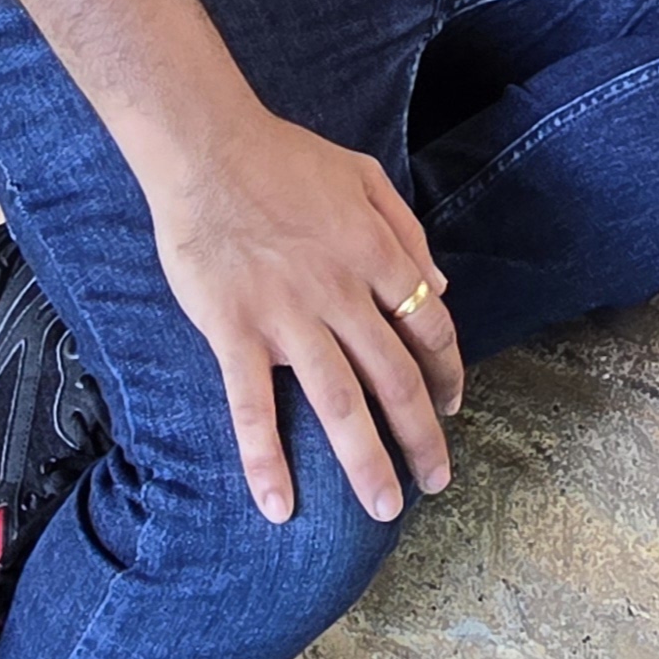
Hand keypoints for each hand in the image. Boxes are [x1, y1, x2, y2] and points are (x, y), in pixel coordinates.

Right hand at [141, 106, 465, 526]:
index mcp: (376, 253)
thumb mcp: (365, 177)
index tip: (451, 404)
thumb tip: (439, 287)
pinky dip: (265, 459)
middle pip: (395, 378)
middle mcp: (341, 292)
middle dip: (423, 436)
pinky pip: (251, 407)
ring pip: (338, 402)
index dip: (447, 372)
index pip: (429, 327)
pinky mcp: (234, 331)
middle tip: (437, 481)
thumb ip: (407, 231)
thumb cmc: (286, 158)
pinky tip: (279, 506)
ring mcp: (287, 316)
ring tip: (384, 509)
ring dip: (366, 461)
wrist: (208, 149)